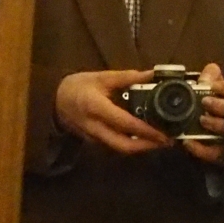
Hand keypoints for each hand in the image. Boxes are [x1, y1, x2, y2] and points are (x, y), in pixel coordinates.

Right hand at [54, 69, 171, 154]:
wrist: (55, 101)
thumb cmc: (79, 85)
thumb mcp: (102, 76)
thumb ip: (128, 77)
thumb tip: (153, 74)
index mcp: (96, 108)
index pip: (124, 123)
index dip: (145, 130)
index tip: (164, 132)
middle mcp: (95, 127)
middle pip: (124, 145)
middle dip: (147, 146)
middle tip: (168, 140)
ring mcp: (94, 138)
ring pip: (120, 149)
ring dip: (142, 147)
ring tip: (161, 139)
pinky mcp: (95, 142)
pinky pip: (116, 146)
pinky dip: (132, 144)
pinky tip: (145, 137)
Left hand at [182, 62, 223, 164]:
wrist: (188, 125)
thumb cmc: (203, 100)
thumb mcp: (205, 85)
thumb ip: (208, 76)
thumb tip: (209, 74)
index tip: (213, 87)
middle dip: (223, 106)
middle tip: (204, 102)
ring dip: (218, 124)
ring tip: (201, 120)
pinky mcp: (221, 151)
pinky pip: (217, 153)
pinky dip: (202, 149)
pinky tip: (188, 142)